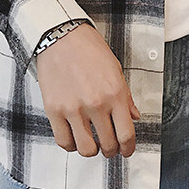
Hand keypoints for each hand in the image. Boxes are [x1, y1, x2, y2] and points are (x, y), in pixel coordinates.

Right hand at [36, 23, 140, 158]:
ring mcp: (74, 108)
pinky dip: (71, 145)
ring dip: (92, 150)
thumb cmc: (89, 50)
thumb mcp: (116, 70)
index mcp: (115, 94)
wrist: (61, 37)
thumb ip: (126, 97)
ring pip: (86, 149)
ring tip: (92, 143)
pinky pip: (64, 141)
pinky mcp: (54, 110)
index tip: (127, 151)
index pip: (127, 134)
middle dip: (112, 150)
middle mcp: (96, 104)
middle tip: (110, 147)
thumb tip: (133, 117)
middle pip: (108, 145)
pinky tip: (75, 137)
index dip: (128, 149)